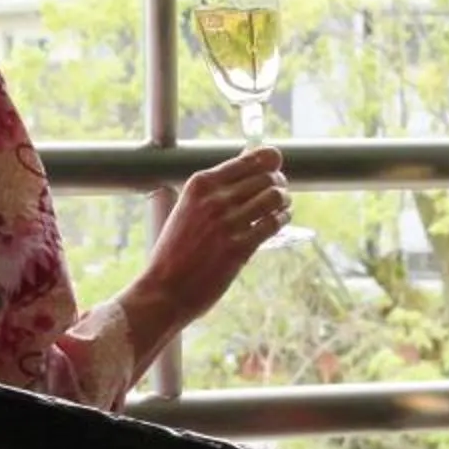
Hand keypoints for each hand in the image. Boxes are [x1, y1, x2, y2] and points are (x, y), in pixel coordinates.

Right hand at [131, 145, 290, 333]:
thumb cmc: (176, 250)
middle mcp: (214, 199)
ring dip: (284, 200)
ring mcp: (227, 223)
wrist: (165, 289)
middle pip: (266, 177)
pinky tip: (279, 221)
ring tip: (281, 206)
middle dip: (278, 182)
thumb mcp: (188, 208)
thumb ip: (214, 188)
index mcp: (200, 184)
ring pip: (275, 197)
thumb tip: (248, 161)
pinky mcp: (239, 247)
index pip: (249, 159)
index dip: (270, 159)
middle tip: (279, 190)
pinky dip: (282, 219)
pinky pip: (273, 223)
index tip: (276, 163)